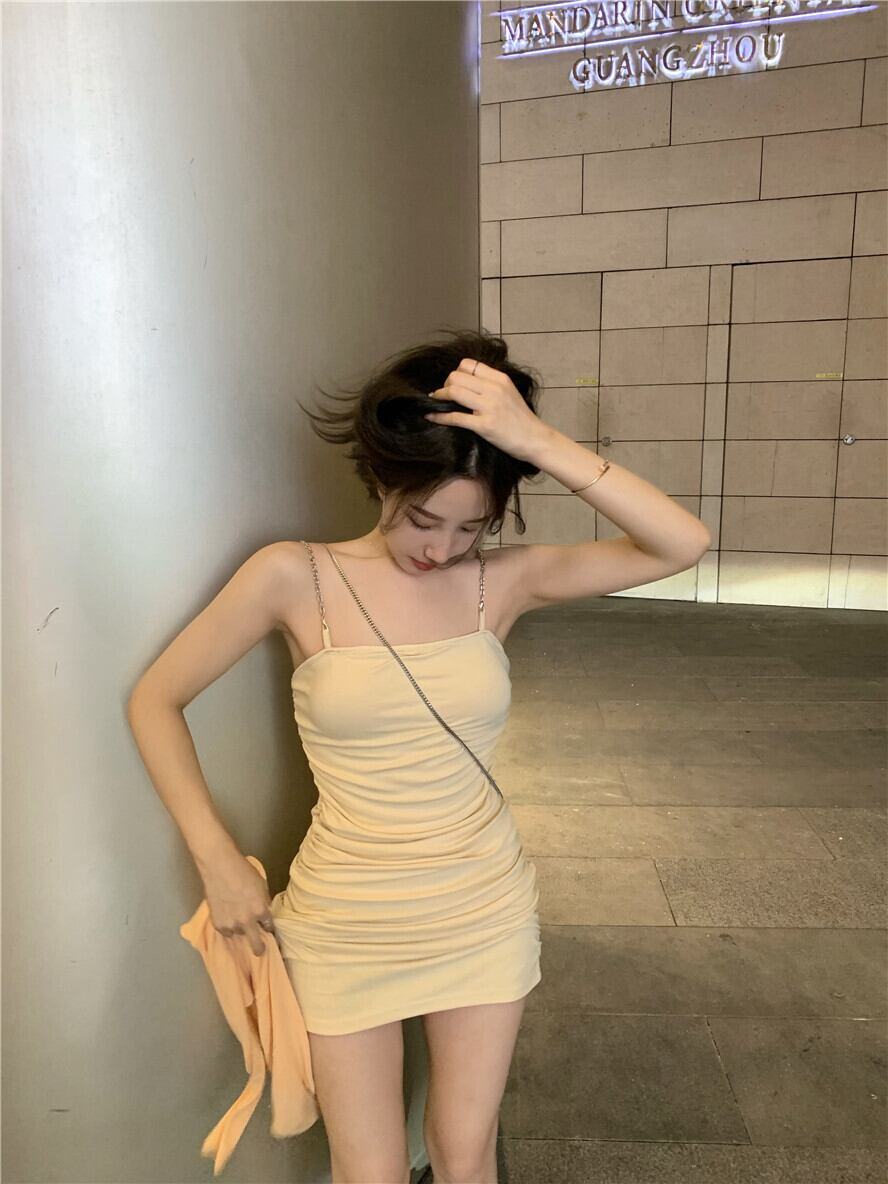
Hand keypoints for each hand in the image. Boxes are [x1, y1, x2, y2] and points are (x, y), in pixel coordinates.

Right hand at [200, 851, 276, 957]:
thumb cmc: (242, 871)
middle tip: (260, 950)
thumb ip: (263, 901)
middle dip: (259, 949)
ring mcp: (231, 924)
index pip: (269, 927)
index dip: (268, 928)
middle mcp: (247, 921)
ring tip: (236, 914)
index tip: (267, 930)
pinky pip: (226, 932)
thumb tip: (263, 911)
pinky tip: (226, 914)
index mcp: (261, 910)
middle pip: (256, 944)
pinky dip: (227, 926)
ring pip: (239, 934)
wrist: (220, 867)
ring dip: (239, 928)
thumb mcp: (260, 885)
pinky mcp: (218, 924)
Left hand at [424, 358, 552, 462]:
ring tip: (435, 403)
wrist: (535, 439)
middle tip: (443, 396)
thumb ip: (490, 384)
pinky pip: (455, 417)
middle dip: (445, 385)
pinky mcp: (484, 426)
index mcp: (499, 378)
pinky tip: (431, 417)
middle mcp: (494, 389)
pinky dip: (439, 417)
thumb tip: (466, 382)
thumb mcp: (508, 392)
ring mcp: (489, 407)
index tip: (454, 384)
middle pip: (457, 376)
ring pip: (454, 392)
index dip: (456, 373)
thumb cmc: (520, 419)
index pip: (468, 364)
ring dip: (439, 397)